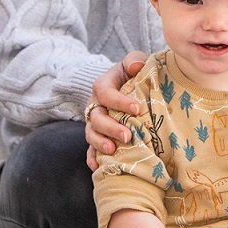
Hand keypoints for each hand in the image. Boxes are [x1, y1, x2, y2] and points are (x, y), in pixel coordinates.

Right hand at [83, 52, 147, 166]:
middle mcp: (95, 105)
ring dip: (100, 143)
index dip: (119, 102)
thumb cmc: (133, 74)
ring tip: (113, 151)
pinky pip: (90, 149)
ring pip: (91, 134)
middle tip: (127, 136)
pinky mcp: (98, 136)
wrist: (128, 86)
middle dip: (110, 128)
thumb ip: (134, 60)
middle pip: (97, 118)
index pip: (105, 93)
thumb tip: (136, 67)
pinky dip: (92, 158)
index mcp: (102, 86)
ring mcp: (95, 122)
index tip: (137, 108)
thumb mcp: (133, 62)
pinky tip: (97, 167)